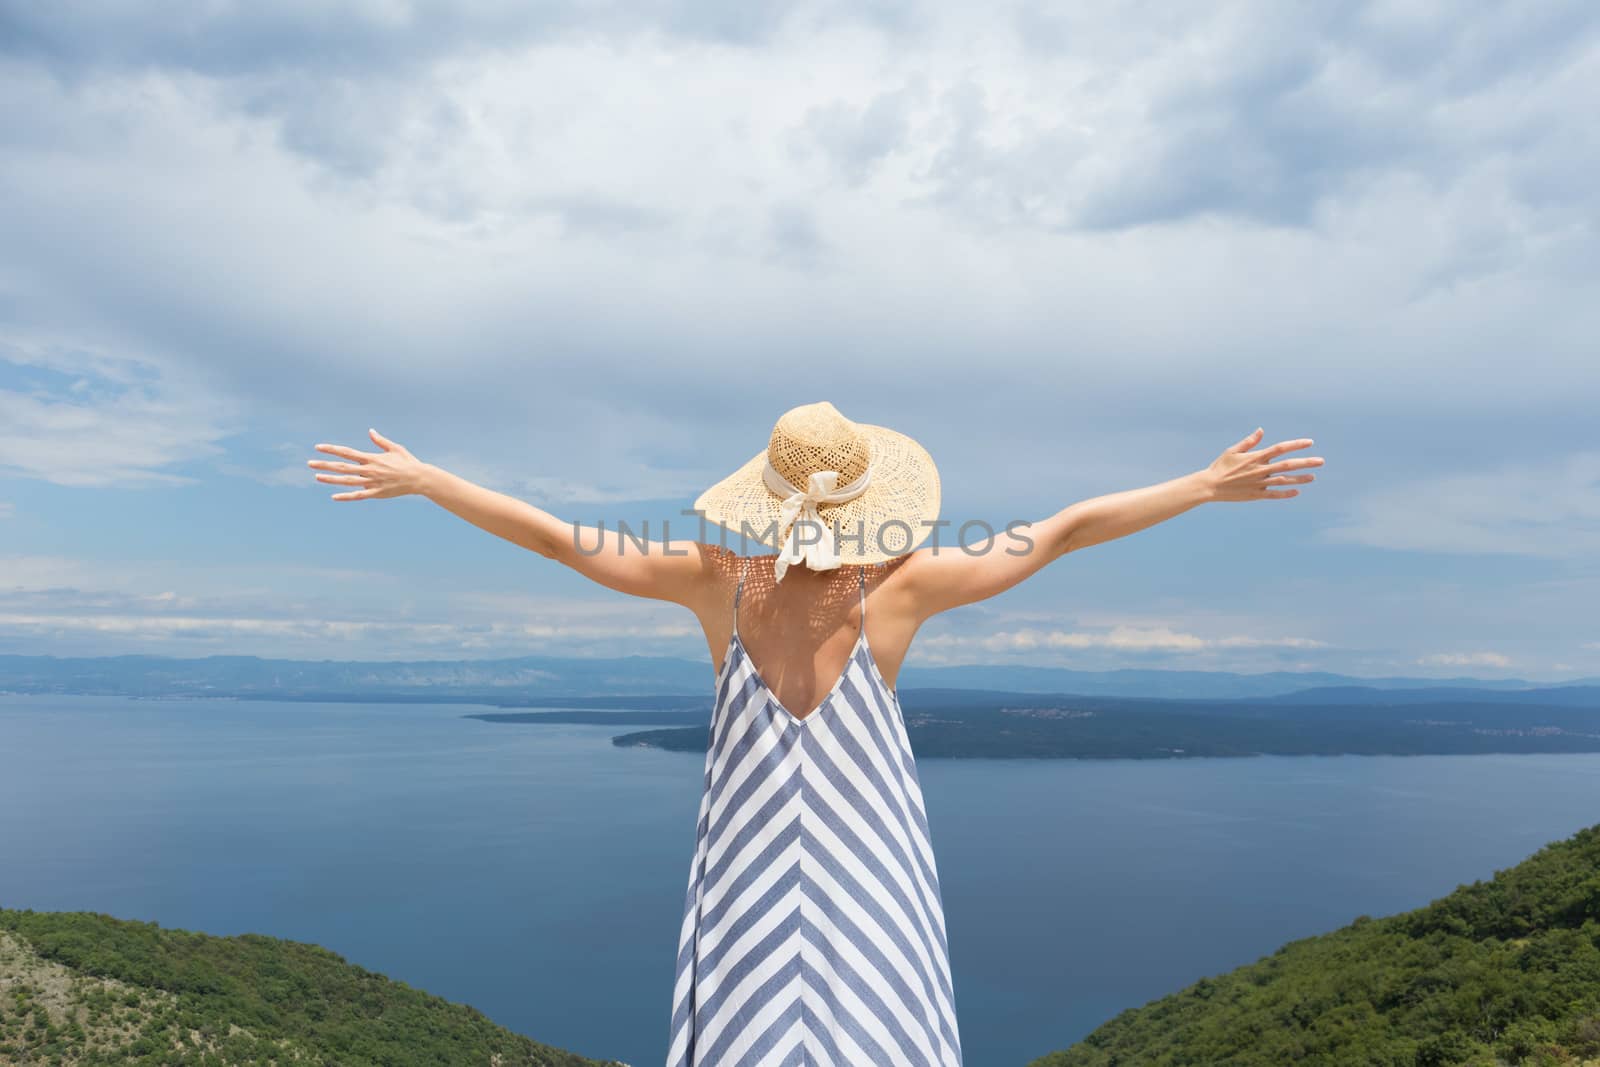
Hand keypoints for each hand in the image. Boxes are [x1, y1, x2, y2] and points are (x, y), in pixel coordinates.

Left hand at [307, 428, 428, 499]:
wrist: (420, 478)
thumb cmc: (408, 462)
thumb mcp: (395, 448)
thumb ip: (380, 441)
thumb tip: (370, 431)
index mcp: (372, 458)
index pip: (347, 452)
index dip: (332, 449)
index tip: (318, 447)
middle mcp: (369, 470)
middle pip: (343, 467)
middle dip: (325, 465)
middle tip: (309, 463)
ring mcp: (372, 482)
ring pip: (347, 481)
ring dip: (331, 479)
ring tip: (317, 477)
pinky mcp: (377, 493)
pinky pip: (359, 496)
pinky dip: (346, 496)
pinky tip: (334, 496)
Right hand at [1201, 428, 1322, 501]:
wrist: (1209, 486)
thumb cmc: (1220, 466)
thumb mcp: (1233, 451)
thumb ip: (1249, 442)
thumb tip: (1261, 430)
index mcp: (1256, 457)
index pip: (1280, 448)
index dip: (1296, 445)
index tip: (1310, 442)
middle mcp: (1260, 470)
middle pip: (1288, 465)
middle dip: (1306, 462)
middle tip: (1321, 461)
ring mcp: (1259, 483)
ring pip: (1284, 481)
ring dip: (1300, 479)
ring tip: (1313, 477)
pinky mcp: (1255, 495)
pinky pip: (1274, 495)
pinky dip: (1286, 493)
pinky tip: (1297, 491)